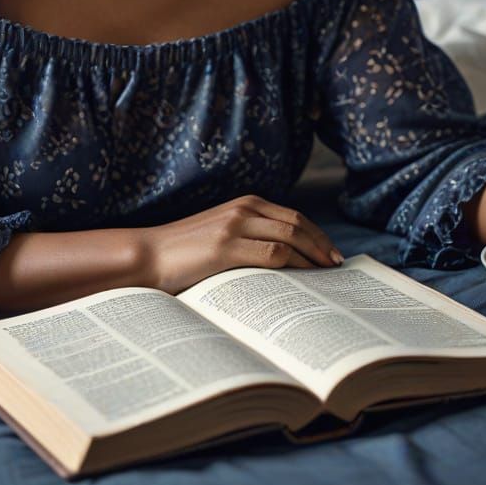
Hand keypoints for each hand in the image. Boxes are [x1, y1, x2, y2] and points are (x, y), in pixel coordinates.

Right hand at [140, 194, 343, 295]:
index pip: (293, 216)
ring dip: (313, 257)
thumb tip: (288, 259)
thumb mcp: (221, 234)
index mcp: (244, 203)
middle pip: (297, 224)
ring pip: (289, 238)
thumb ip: (250, 236)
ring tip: (326, 275)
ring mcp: (235, 226)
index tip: (331, 253)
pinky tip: (302, 281)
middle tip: (337, 265)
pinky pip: (273, 255)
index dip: (316, 234)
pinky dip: (294, 267)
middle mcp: (243, 209)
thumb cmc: (184, 252)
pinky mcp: (226, 247)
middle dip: (322, 245)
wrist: (148, 255)